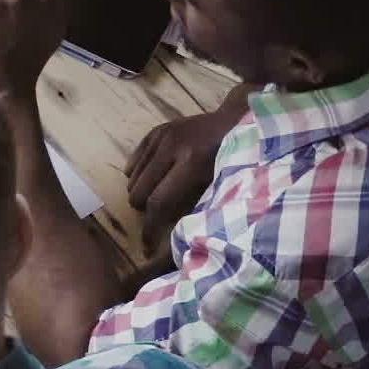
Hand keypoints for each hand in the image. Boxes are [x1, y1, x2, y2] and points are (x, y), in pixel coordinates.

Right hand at [126, 97, 246, 224]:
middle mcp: (171, 148)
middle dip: (143, 210)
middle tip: (154, 218)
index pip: (159, 202)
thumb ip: (197, 204)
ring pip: (132, 177)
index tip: (146, 248)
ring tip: (154, 199)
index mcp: (191, 163)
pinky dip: (136, 174)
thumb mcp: (221, 183)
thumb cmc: (235, 158)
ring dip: (140, 193)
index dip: (150, 228)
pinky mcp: (156, 131)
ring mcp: (161, 137)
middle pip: (140, 190)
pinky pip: (133, 159)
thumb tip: (176, 233)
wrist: (236, 121)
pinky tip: (147, 181)